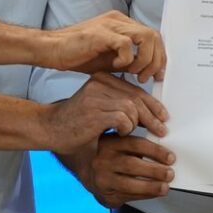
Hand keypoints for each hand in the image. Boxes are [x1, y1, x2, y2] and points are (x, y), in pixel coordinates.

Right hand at [40, 74, 168, 152]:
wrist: (49, 129)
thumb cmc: (75, 122)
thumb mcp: (99, 106)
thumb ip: (119, 102)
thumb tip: (149, 111)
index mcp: (102, 79)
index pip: (135, 89)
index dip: (152, 104)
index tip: (163, 116)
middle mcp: (100, 83)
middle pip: (136, 98)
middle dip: (152, 116)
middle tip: (161, 130)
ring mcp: (96, 97)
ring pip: (132, 109)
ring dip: (136, 124)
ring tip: (131, 132)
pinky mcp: (94, 112)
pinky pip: (123, 119)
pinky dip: (126, 129)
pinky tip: (119, 133)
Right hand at [42, 12, 165, 80]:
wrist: (52, 50)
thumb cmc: (77, 55)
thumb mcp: (110, 59)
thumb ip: (128, 61)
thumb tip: (147, 71)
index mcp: (122, 25)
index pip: (153, 37)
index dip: (159, 57)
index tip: (157, 76)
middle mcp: (119, 21)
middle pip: (154, 36)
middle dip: (155, 60)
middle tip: (145, 78)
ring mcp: (110, 25)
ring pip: (145, 37)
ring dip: (145, 59)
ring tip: (134, 74)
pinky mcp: (101, 33)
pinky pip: (125, 44)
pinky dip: (126, 59)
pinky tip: (116, 67)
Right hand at [82, 132, 174, 207]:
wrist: (85, 170)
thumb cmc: (107, 154)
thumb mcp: (116, 142)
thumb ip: (134, 145)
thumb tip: (164, 155)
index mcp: (109, 143)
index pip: (136, 145)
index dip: (155, 151)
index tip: (170, 157)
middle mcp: (103, 161)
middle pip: (133, 165)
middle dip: (155, 171)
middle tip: (170, 173)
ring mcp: (102, 179)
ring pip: (129, 184)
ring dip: (151, 187)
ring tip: (165, 187)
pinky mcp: (104, 195)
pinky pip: (127, 197)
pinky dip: (143, 196)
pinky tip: (154, 193)